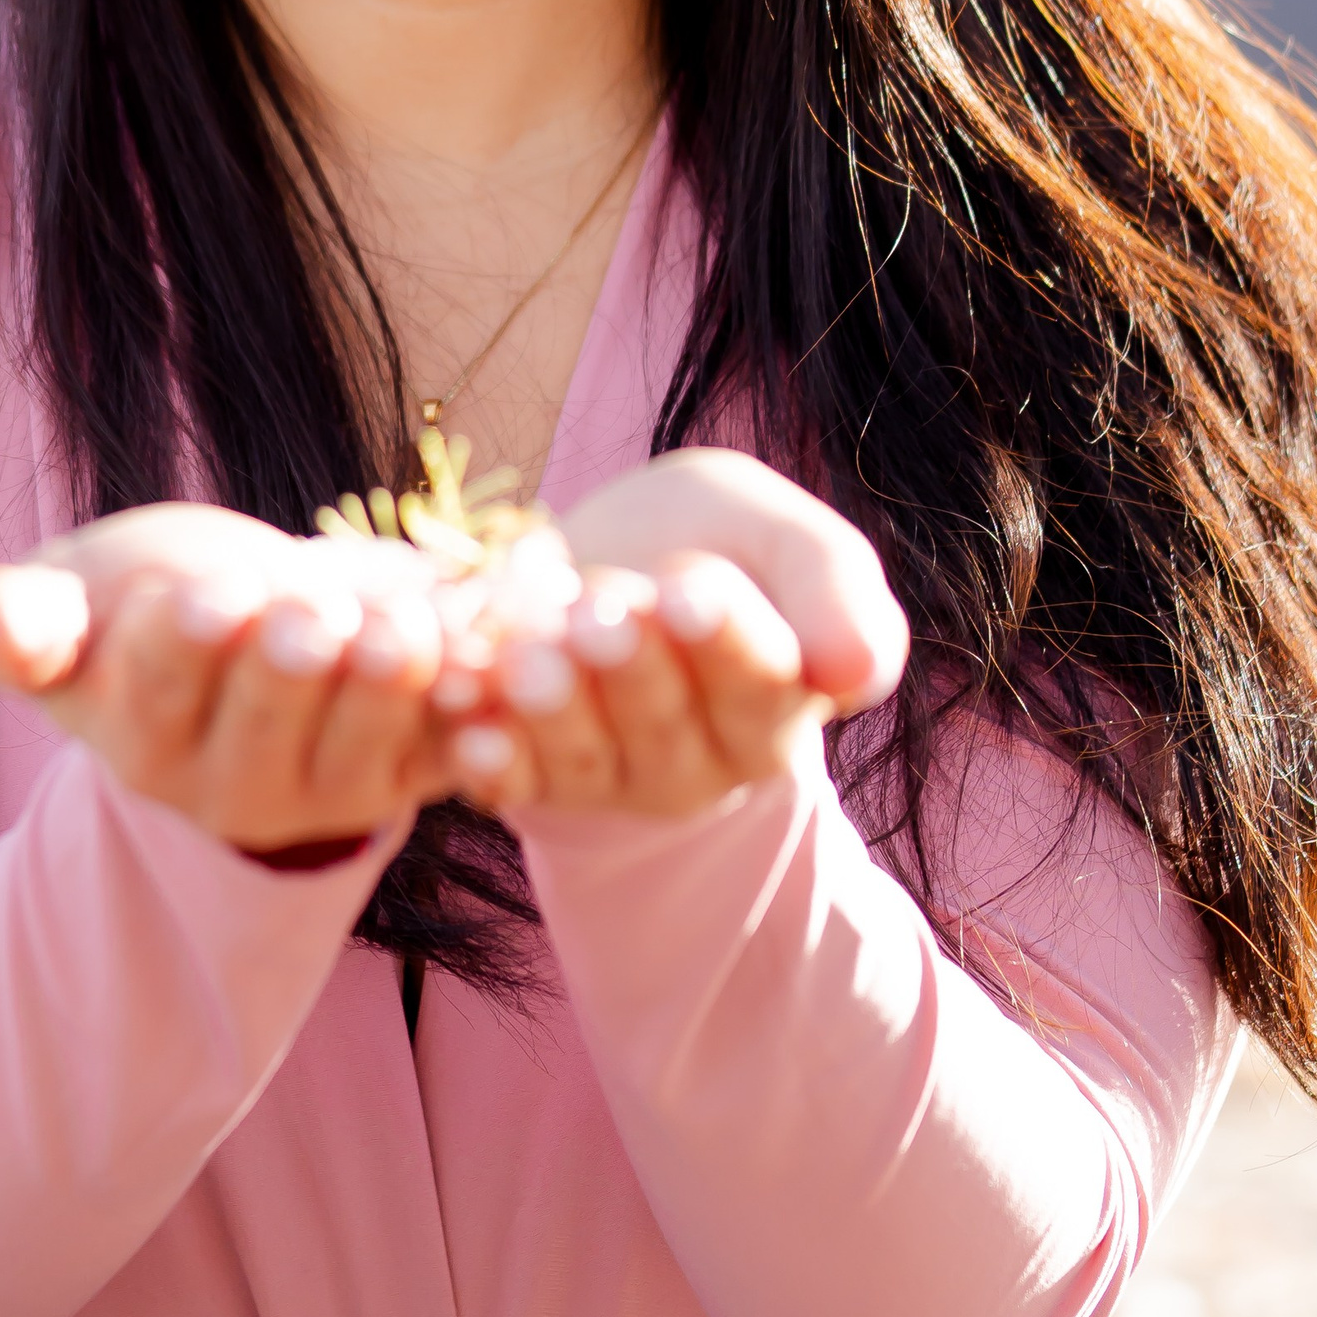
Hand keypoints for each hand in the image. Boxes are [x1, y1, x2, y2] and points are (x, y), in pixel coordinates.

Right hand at [0, 505, 454, 856]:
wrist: (244, 629)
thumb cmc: (138, 605)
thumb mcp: (73, 598)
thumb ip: (23, 617)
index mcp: (134, 731)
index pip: (156, 690)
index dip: (183, 644)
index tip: (204, 595)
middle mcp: (225, 781)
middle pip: (263, 724)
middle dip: (291, 667)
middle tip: (310, 614)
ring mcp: (323, 787)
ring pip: (361, 752)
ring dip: (389, 690)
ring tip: (403, 627)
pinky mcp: (404, 776)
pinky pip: (448, 762)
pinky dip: (479, 729)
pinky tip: (495, 678)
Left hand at [435, 449, 908, 823]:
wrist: (617, 556)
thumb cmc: (716, 538)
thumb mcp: (780, 534)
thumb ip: (835, 588)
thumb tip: (853, 667)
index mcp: (777, 699)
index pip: (758, 681)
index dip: (722, 637)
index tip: (687, 590)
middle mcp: (702, 757)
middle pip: (665, 721)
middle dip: (629, 664)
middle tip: (599, 611)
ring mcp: (616, 775)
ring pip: (585, 753)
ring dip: (552, 707)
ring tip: (526, 657)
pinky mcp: (539, 779)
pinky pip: (515, 781)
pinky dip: (489, 758)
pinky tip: (463, 730)